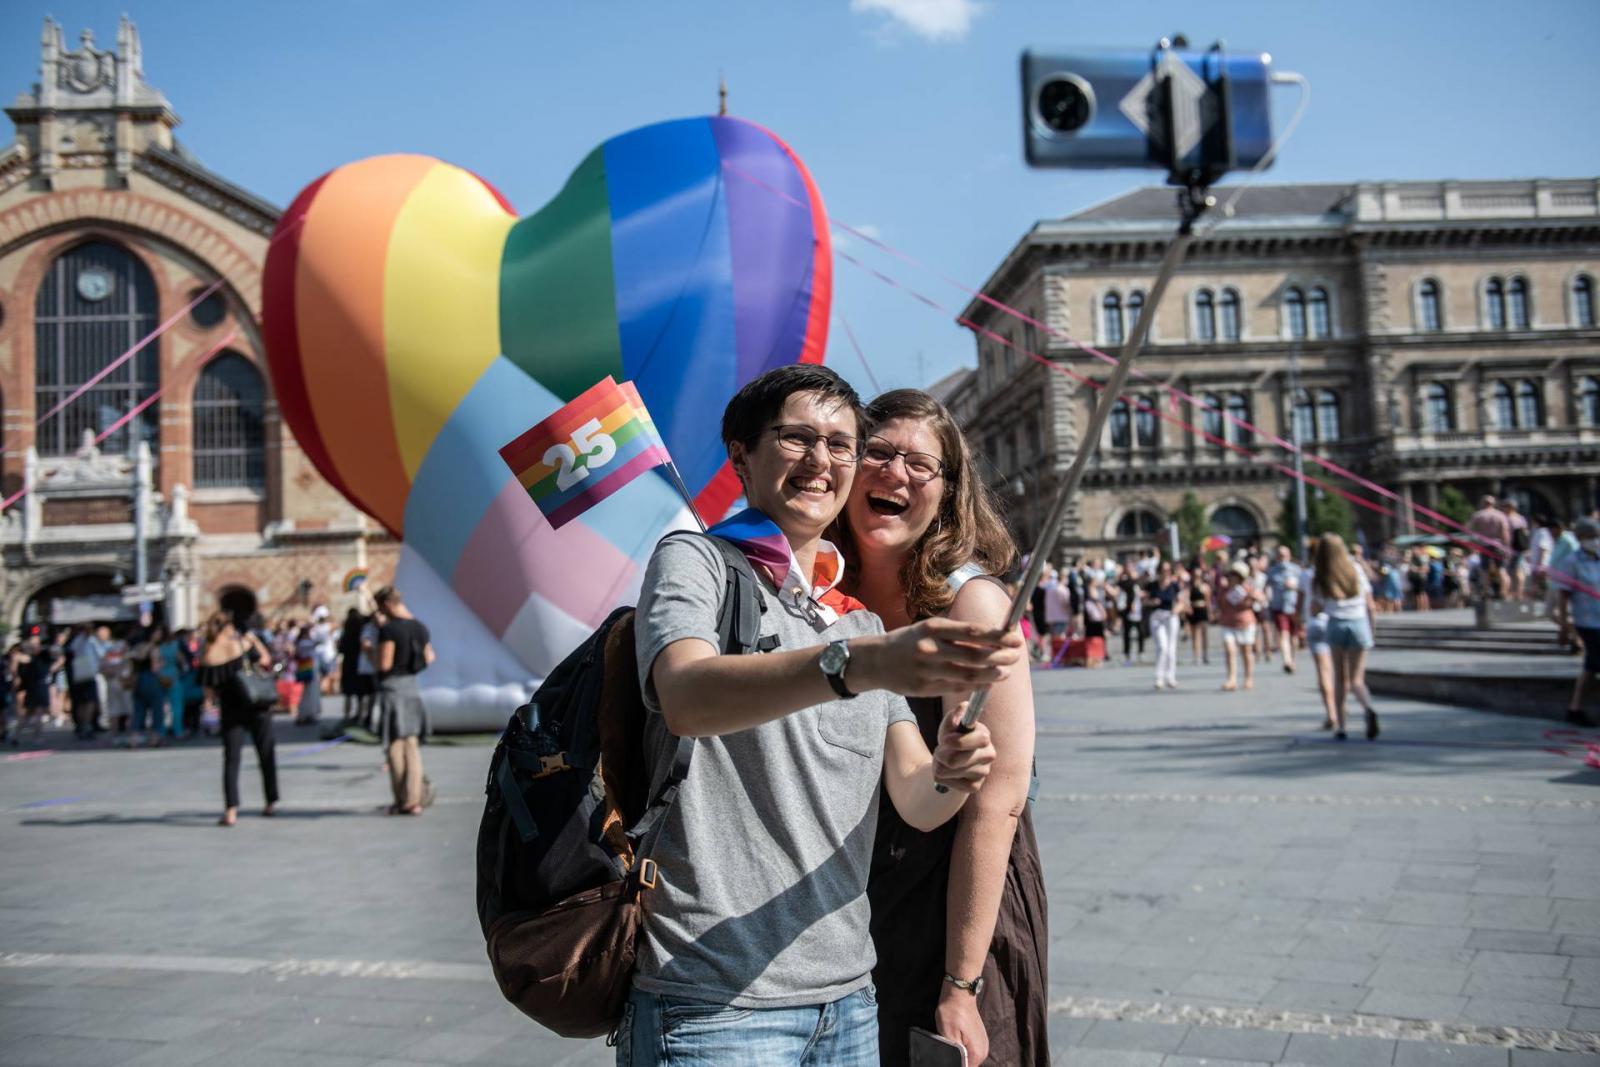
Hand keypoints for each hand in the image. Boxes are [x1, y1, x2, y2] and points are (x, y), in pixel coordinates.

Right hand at [851, 619, 1021, 697]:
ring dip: (990, 675)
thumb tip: (991, 637)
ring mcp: (926, 670)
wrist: (875, 660)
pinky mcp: (923, 688)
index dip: (997, 637)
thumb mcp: (928, 628)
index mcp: (933, 628)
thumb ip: (956, 633)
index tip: (1015, 639)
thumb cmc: (908, 641)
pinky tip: (986, 684)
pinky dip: (974, 687)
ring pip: (967, 675)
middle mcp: (930, 648)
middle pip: (974, 655)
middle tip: (1016, 656)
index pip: (972, 632)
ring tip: (1005, 673)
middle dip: (999, 657)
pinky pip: (955, 688)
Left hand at [931, 704, 994, 793]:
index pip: (976, 740)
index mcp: (984, 735)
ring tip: (943, 761)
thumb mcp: (949, 723)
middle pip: (954, 760)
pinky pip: (951, 784)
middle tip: (940, 751)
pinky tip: (948, 773)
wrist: (950, 760)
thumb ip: (954, 714)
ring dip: (939, 766)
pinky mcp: (976, 786)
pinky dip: (944, 779)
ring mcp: (984, 772)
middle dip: (940, 755)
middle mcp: (988, 754)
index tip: (945, 740)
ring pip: (948, 772)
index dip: (955, 741)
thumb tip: (959, 714)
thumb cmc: (951, 737)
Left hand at [935, 985, 988, 1065]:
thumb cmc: (953, 1011)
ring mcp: (983, 1044)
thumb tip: (955, 1063)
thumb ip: (953, 1054)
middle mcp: (983, 1051)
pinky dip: (963, 1047)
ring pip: (969, 1058)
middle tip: (949, 1045)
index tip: (949, 1055)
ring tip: (951, 1040)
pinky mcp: (979, 1038)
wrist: (960, 993)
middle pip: (968, 1065)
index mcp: (977, 1053)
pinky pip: (970, 1050)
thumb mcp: (948, 1035)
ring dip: (960, 1054)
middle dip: (957, 1060)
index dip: (955, 1065)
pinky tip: (955, 1038)